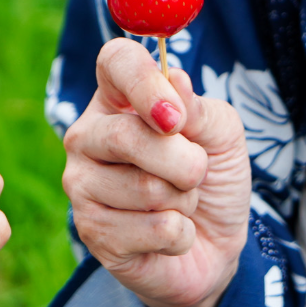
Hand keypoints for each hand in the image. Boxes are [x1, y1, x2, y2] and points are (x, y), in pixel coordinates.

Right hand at [62, 39, 249, 306]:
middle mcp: (88, 135)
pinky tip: (168, 233)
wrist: (214, 244)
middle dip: (184, 161)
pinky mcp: (92, 232)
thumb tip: (175, 80)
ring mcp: (82, 184)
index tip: (175, 117)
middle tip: (197, 172)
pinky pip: (153, 230)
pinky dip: (180, 234)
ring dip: (185, 200)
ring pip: (145, 188)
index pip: (115, 62)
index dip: (144, 82)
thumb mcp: (222, 136)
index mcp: (117, 97)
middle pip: (125, 136)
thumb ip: (200, 109)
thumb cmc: (212, 177)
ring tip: (178, 202)